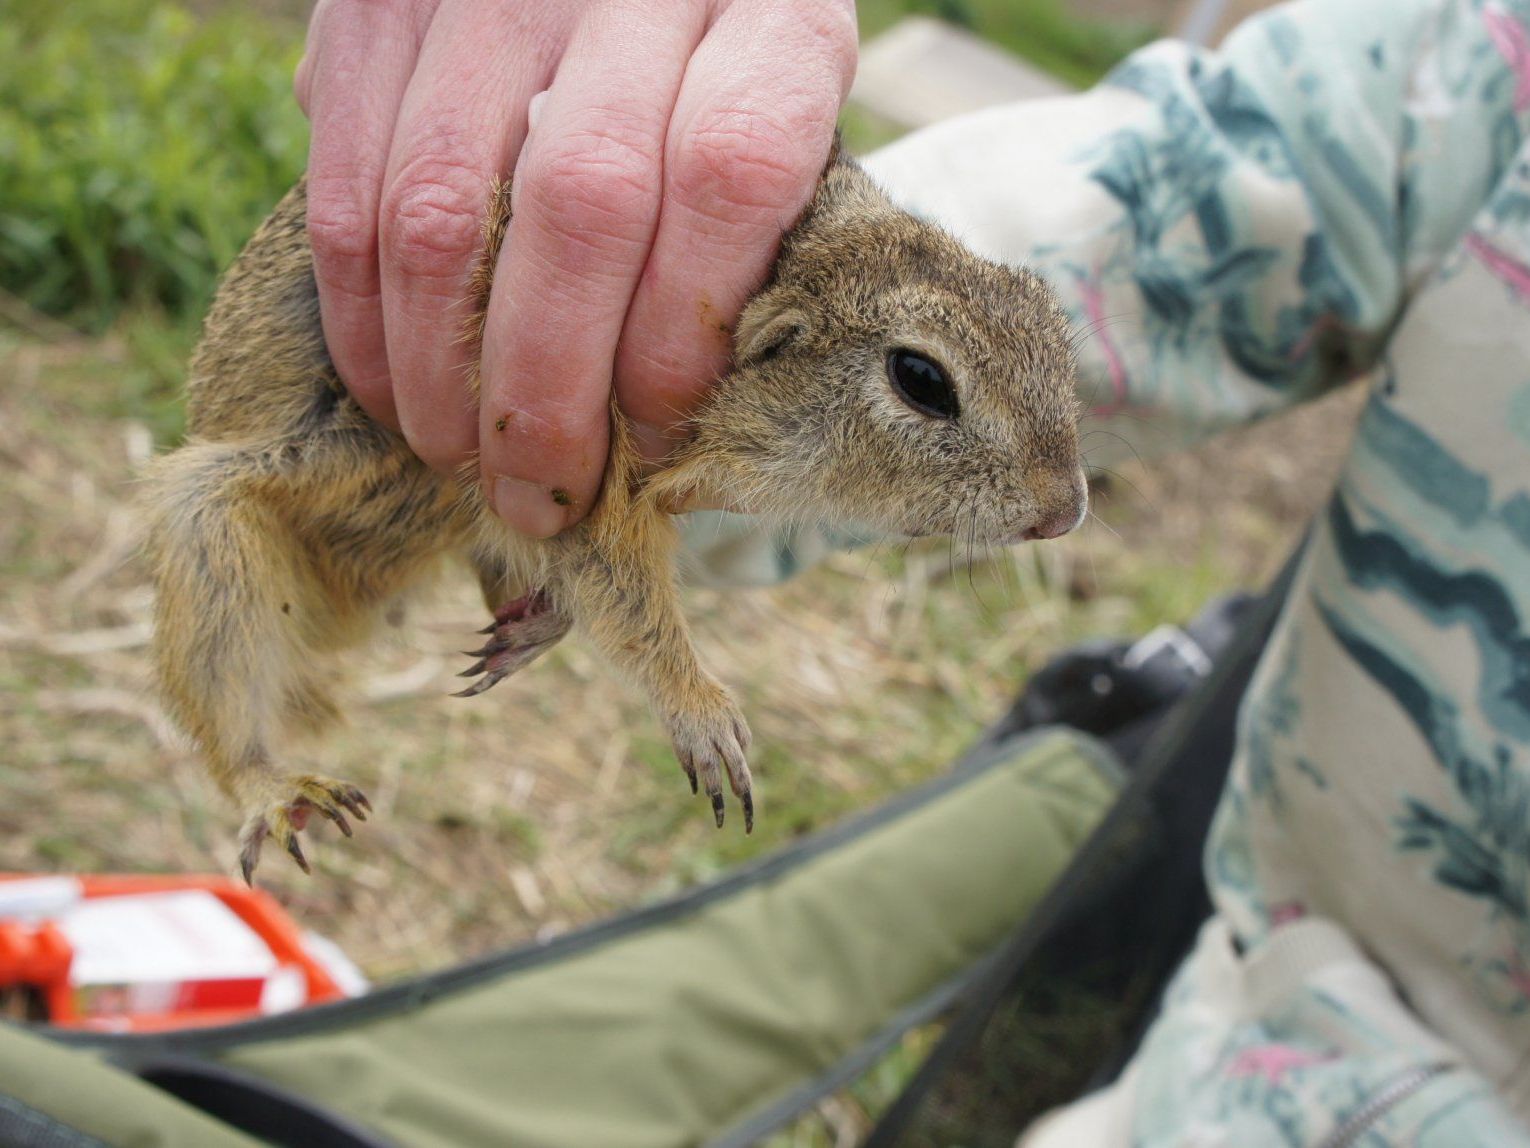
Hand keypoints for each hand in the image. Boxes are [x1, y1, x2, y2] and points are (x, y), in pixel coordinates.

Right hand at [295, 0, 856, 536]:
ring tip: (462, 460)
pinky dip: (359, 317)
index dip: (682, 334)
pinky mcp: (375, 4)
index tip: (656, 438)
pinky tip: (392, 391)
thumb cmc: (708, 80)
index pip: (731, 174)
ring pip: (443, 208)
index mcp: (770, 11)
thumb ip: (744, 254)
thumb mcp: (769, 140)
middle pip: (583, 204)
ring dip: (441, 373)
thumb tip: (656, 446)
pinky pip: (345, 187)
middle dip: (549, 391)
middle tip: (542, 495)